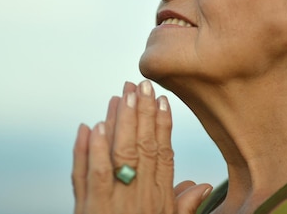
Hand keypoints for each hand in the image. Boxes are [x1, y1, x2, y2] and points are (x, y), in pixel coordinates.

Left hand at [72, 80, 211, 213]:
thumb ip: (182, 206)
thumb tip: (201, 184)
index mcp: (158, 200)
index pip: (162, 155)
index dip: (162, 126)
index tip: (162, 99)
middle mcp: (136, 197)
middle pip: (139, 149)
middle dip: (140, 114)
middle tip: (139, 84)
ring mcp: (109, 203)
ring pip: (114, 156)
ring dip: (116, 124)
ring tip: (119, 95)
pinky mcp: (86, 210)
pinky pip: (85, 177)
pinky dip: (86, 151)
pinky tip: (90, 127)